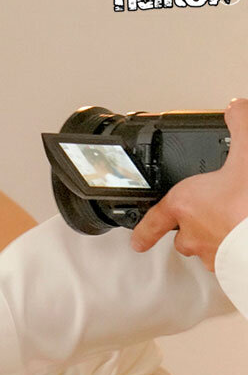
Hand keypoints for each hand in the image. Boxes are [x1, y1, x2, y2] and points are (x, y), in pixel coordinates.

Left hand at [131, 98, 247, 268]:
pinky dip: (235, 251)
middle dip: (189, 228)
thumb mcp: (246, 152)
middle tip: (206, 216)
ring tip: (231, 226)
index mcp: (186, 204)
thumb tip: (237, 108)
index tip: (136, 241)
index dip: (143, 230)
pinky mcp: (233, 267)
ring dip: (214, 239)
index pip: (154, 220)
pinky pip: (228, 261)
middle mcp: (194, 233)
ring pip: (205, 250)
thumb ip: (240, 126)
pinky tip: (245, 240)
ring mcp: (214, 253)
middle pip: (181, 236)